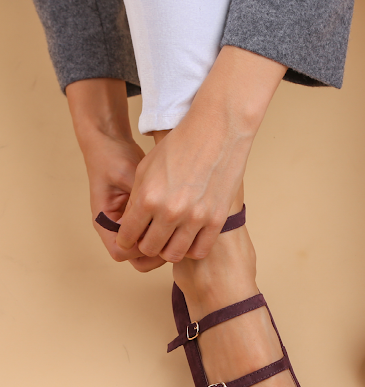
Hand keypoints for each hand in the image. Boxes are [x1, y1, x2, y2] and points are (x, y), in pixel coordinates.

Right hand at [66, 78, 165, 271]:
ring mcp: (129, 227)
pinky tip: (181, 224)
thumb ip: (141, 196)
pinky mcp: (142, 222)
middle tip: (177, 238)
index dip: (140, 248)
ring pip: (148, 253)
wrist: (111, 145)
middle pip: (137, 259)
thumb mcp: (127, 174)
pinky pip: (156, 239)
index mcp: (104, 221)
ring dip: (164, 247)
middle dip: (157, 253)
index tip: (159, 233)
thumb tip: (161, 214)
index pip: (120, 251)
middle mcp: (115, 229)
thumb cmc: (115, 157)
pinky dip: (167, 237)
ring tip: (181, 231)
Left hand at [116, 46, 285, 262]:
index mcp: (148, 198)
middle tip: (150, 238)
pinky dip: (191, 249)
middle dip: (145, 246)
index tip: (130, 239)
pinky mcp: (215, 220)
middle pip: (149, 249)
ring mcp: (195, 218)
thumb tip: (132, 225)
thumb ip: (136, 200)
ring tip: (169, 239)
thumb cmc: (180, 146)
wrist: (217, 132)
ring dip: (167, 250)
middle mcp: (170, 211)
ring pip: (173, 255)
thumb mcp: (146, 169)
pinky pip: (199, 250)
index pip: (127, 236)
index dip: (126, 240)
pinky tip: (188, 238)